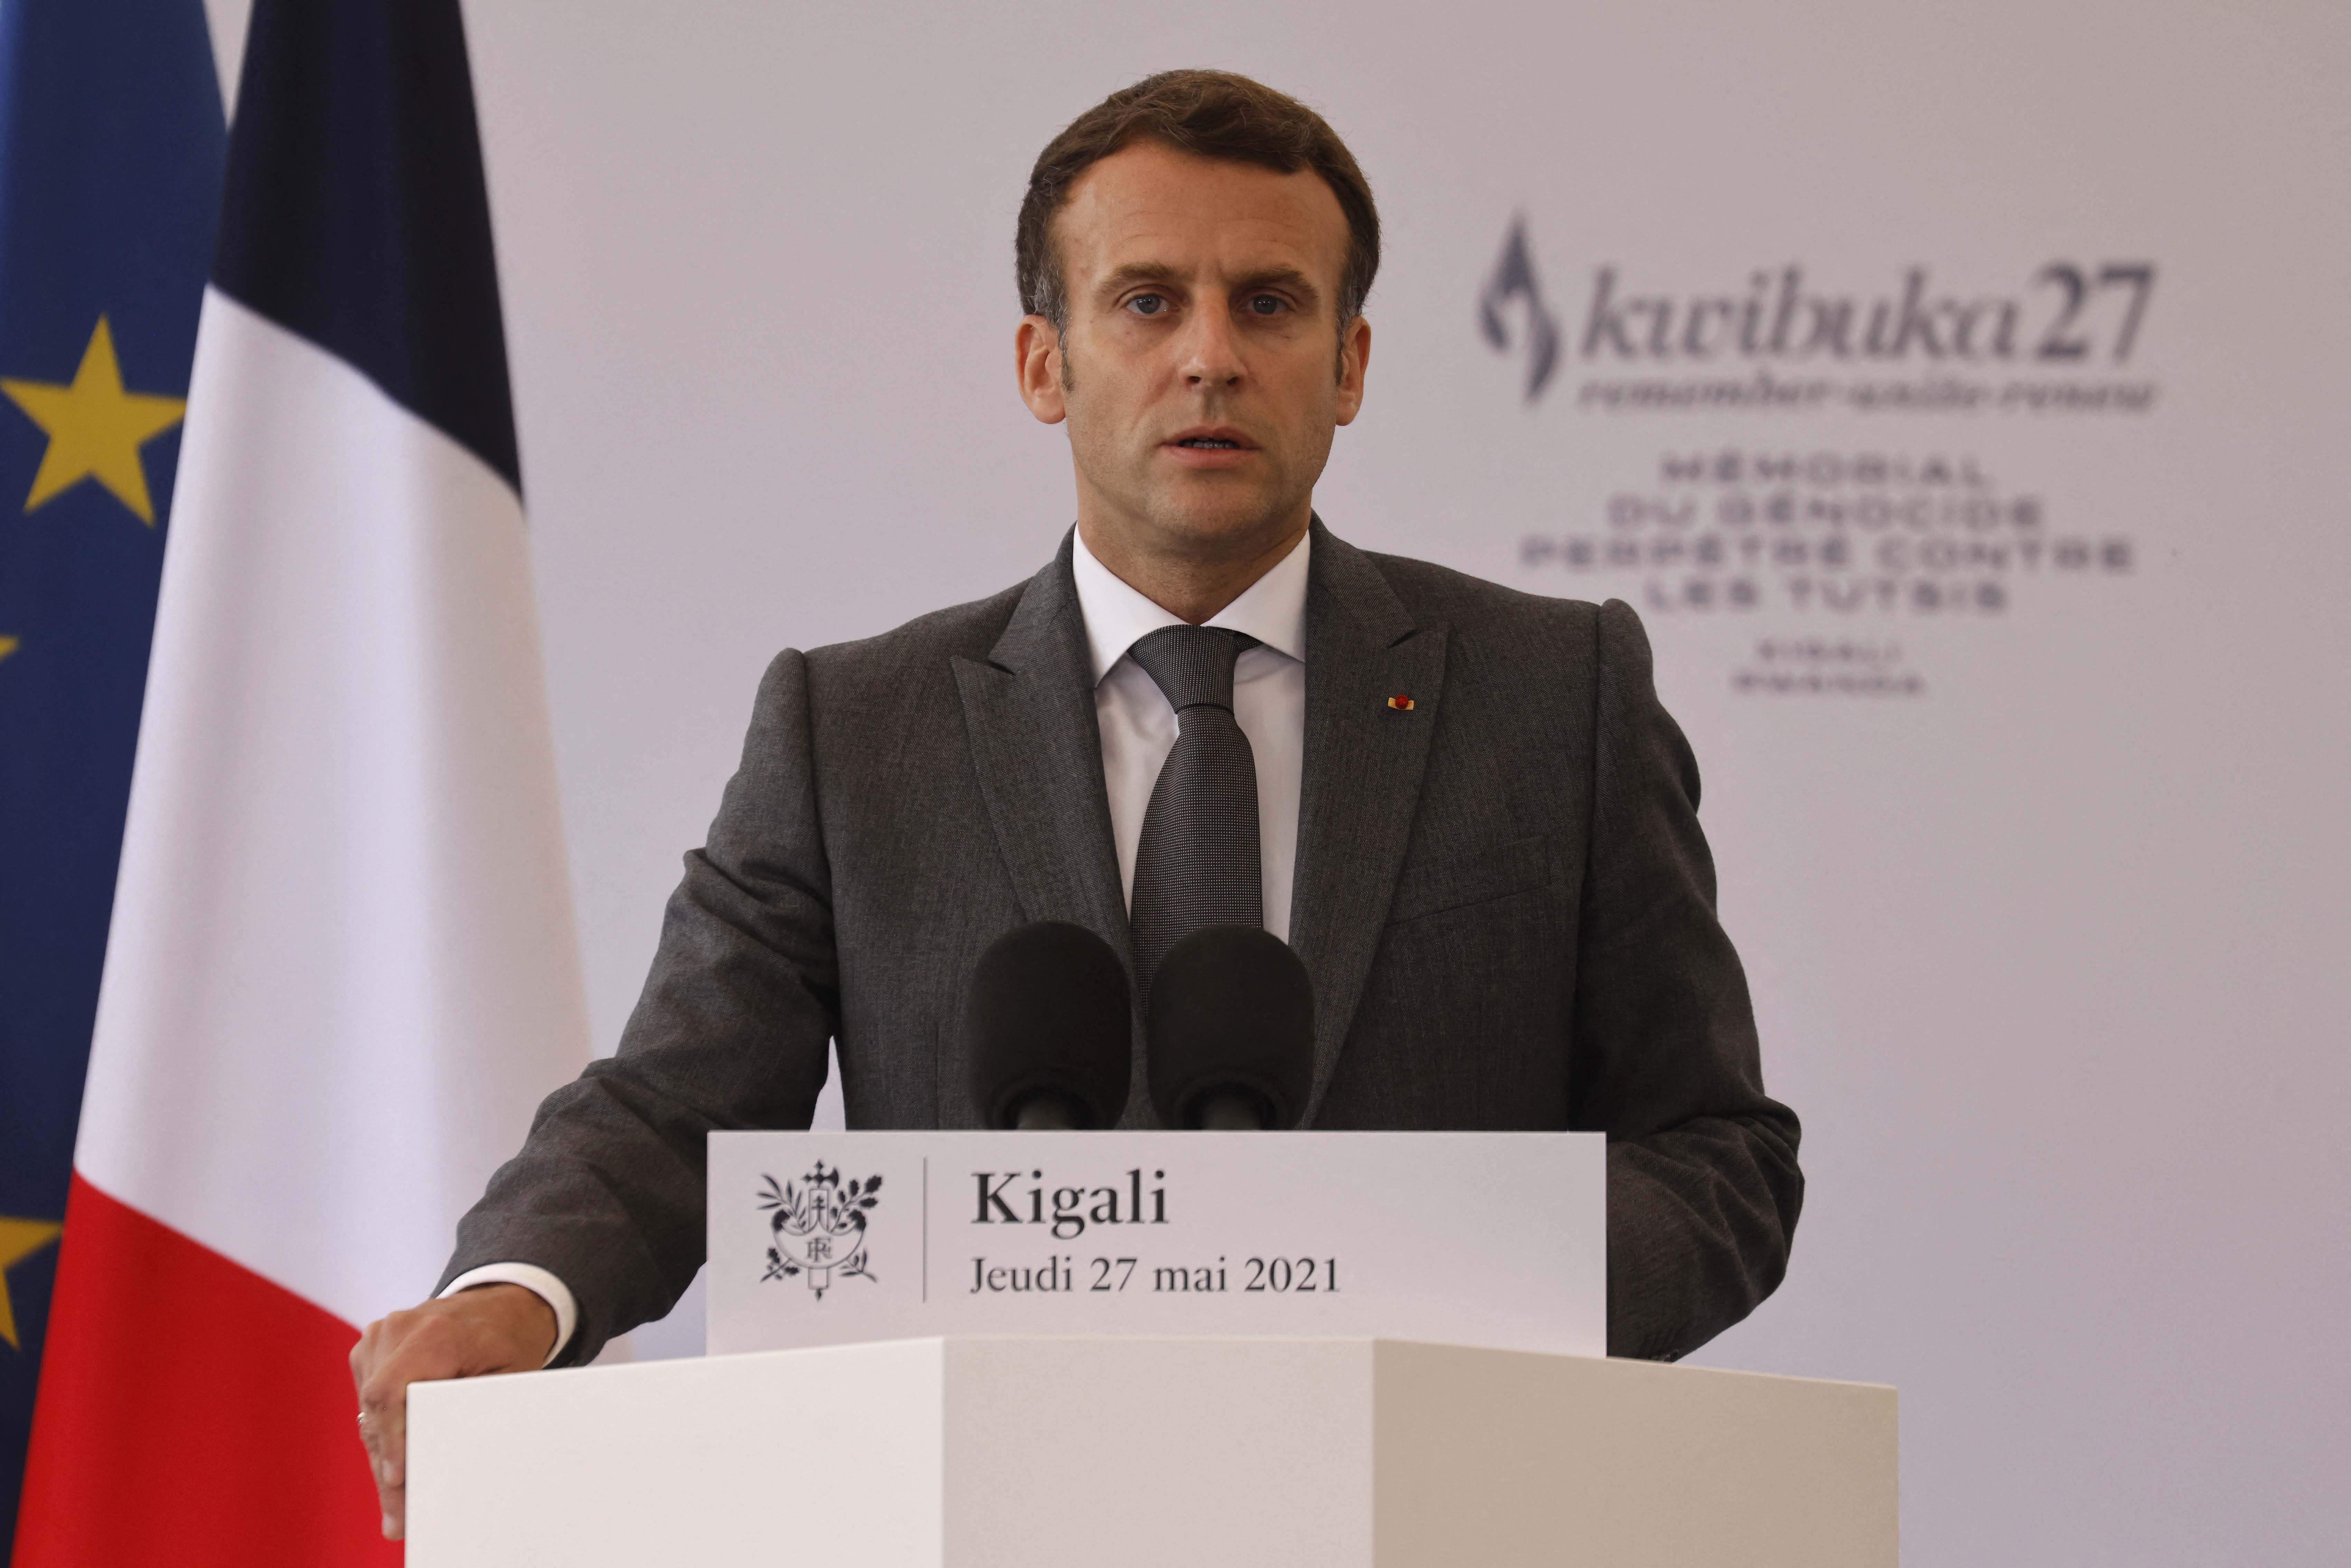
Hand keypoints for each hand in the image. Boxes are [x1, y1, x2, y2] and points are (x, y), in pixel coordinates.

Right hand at [350, 1283, 557, 1539]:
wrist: (500, 1305)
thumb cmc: (509, 1339)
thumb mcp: (509, 1373)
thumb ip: (476, 1409)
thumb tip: (452, 1459)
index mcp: (435, 1332)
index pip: (390, 1393)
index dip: (389, 1440)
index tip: (396, 1478)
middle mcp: (399, 1329)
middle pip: (376, 1411)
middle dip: (387, 1465)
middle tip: (399, 1514)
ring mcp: (379, 1335)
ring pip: (368, 1411)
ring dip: (382, 1453)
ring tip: (399, 1498)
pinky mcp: (371, 1347)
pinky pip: (368, 1399)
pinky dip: (382, 1430)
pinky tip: (398, 1459)